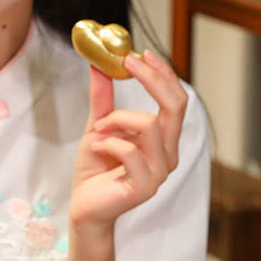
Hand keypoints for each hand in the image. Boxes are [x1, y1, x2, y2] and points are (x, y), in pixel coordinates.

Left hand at [70, 50, 187, 237]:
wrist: (83, 207)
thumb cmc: (93, 171)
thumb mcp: (98, 128)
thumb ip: (103, 100)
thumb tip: (100, 65)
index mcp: (163, 140)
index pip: (176, 100)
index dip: (162, 74)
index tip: (140, 54)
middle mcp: (168, 155)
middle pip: (175, 106)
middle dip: (152, 79)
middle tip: (127, 62)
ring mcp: (159, 172)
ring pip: (150, 125)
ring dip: (117, 120)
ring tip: (97, 130)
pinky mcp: (145, 187)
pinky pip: (130, 151)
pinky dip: (108, 143)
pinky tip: (95, 148)